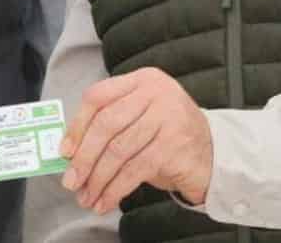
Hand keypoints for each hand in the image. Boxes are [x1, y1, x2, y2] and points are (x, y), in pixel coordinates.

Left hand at [61, 67, 212, 212]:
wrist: (217, 154)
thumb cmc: (166, 136)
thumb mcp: (138, 119)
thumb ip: (109, 125)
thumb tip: (70, 153)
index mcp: (142, 79)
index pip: (98, 97)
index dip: (77, 125)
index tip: (64, 151)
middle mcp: (157, 93)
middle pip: (106, 124)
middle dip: (84, 157)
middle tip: (70, 181)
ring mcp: (169, 118)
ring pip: (120, 150)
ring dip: (98, 178)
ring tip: (86, 196)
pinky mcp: (177, 146)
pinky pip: (136, 169)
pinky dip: (117, 188)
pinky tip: (106, 200)